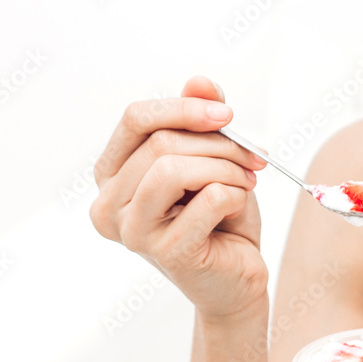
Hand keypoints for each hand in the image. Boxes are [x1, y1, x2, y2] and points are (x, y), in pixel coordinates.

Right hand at [89, 76, 269, 321]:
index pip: (135, 119)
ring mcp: (132, 232)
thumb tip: (200, 81)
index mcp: (112, 175)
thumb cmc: (219, 220)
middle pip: (159, 143)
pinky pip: (205, 200)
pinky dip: (233, 194)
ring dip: (225, 168)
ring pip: (173, 169)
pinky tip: (237, 207)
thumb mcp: (211, 161)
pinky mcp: (165, 253)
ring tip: (247, 181)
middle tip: (253, 157)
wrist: (237, 280)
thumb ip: (199, 122)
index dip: (184, 107)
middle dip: (218, 143)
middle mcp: (108, 204)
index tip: (227, 113)